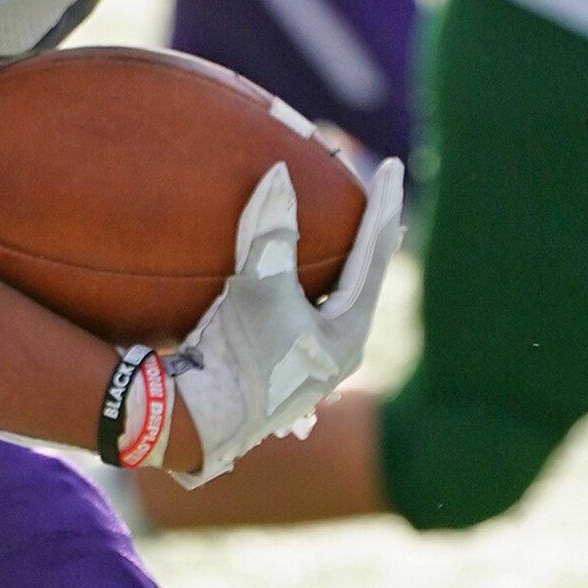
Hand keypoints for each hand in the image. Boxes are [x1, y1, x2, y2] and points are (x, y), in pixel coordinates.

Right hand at [167, 155, 404, 486]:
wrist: (197, 422)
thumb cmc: (238, 358)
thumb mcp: (258, 290)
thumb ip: (272, 234)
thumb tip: (279, 175)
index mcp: (348, 334)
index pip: (374, 254)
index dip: (382, 205)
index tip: (390, 164)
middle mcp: (336, 350)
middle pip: (361, 276)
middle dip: (365, 233)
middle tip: (375, 193)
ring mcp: (307, 361)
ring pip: (331, 296)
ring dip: (332, 258)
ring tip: (337, 227)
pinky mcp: (277, 366)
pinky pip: (299, 309)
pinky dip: (299, 280)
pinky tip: (287, 272)